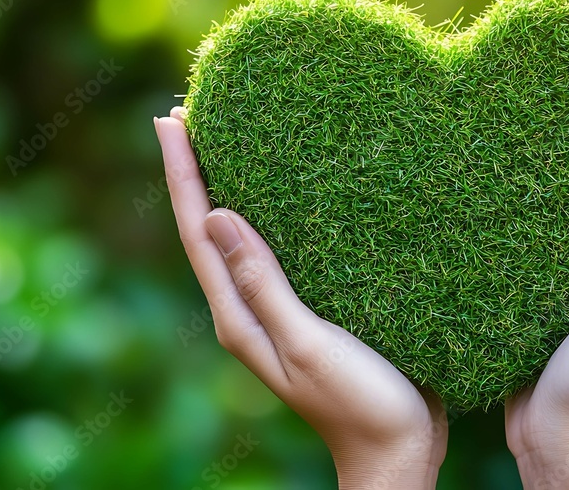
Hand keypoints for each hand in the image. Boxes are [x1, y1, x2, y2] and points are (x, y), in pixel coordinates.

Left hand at [156, 108, 446, 489]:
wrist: (399, 453)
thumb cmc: (360, 405)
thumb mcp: (307, 343)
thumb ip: (263, 285)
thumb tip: (217, 216)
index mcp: (239, 316)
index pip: (198, 232)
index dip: (182, 174)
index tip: (169, 120)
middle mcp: (248, 308)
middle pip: (209, 228)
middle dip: (193, 171)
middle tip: (184, 115)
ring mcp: (277, 309)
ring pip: (240, 236)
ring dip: (225, 185)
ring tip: (220, 139)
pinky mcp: (309, 307)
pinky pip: (276, 249)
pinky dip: (267, 212)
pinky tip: (281, 191)